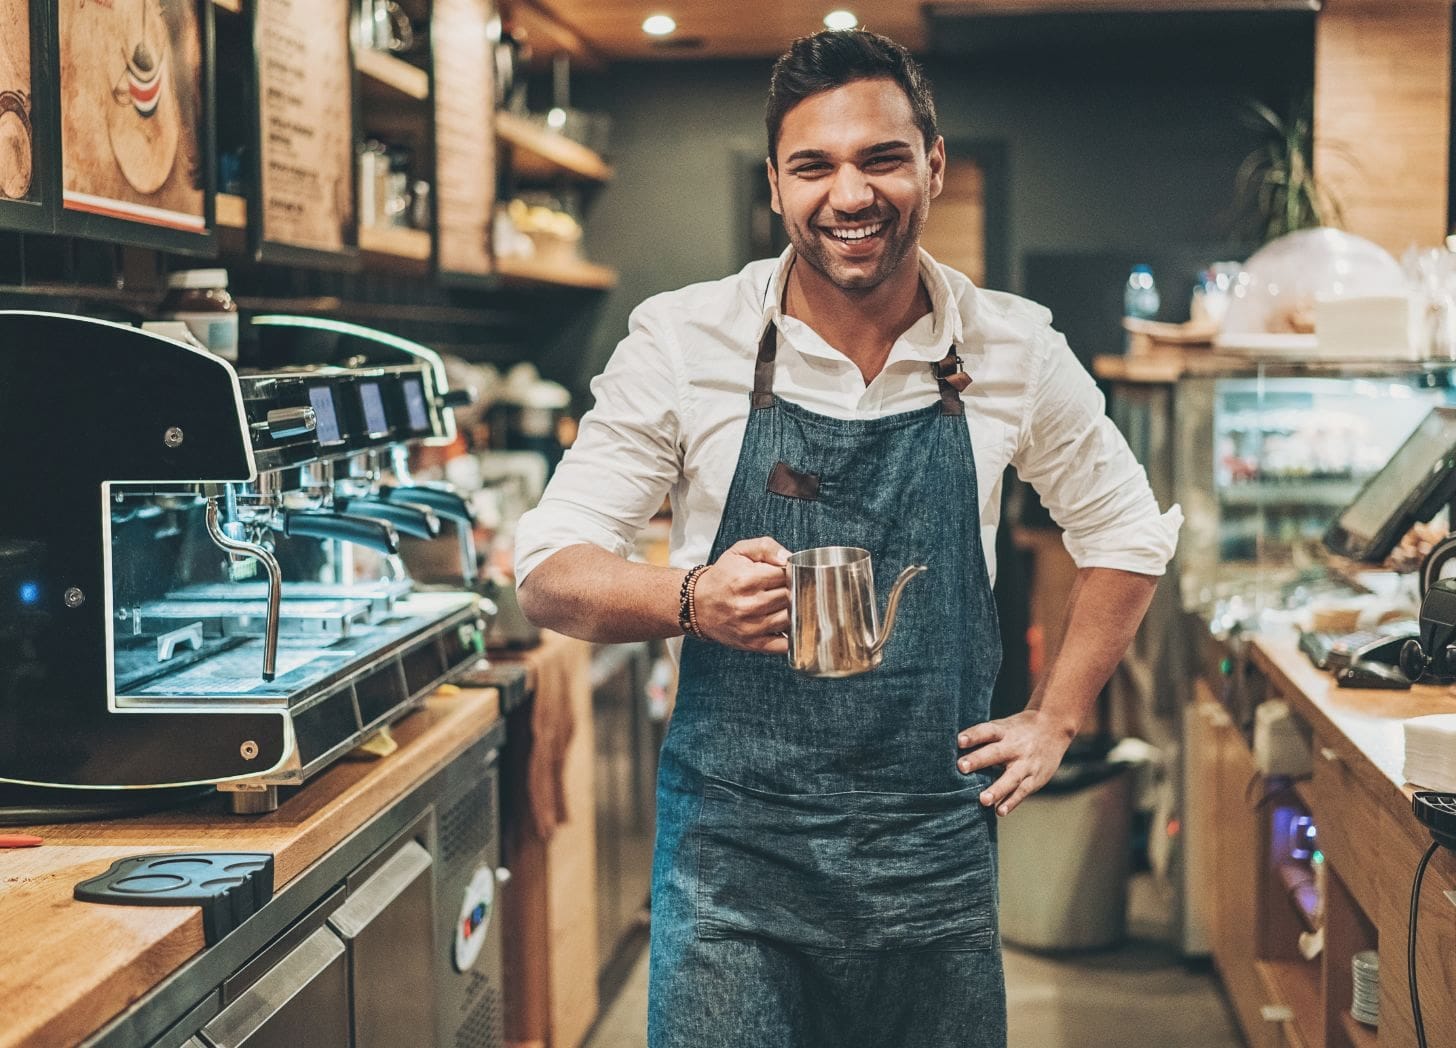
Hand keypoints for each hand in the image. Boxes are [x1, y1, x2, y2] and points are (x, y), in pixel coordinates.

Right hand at [693, 537, 790, 652]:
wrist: (697, 604)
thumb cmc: (723, 576)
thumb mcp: (739, 552)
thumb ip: (766, 547)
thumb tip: (788, 557)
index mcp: (747, 580)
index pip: (787, 575)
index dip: (792, 572)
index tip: (789, 573)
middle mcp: (750, 605)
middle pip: (791, 597)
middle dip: (794, 590)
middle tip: (788, 587)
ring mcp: (752, 627)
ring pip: (791, 618)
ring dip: (794, 610)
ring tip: (785, 603)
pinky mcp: (753, 644)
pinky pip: (784, 645)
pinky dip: (792, 636)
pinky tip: (787, 624)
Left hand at [955, 709, 1076, 816]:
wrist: (1054, 727)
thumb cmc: (1018, 730)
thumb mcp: (1003, 727)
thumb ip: (983, 739)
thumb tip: (951, 750)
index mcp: (1004, 731)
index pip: (987, 731)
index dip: (973, 735)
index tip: (959, 741)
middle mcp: (1015, 747)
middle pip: (996, 753)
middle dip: (979, 760)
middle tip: (961, 767)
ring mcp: (1027, 764)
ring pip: (1011, 777)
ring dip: (997, 789)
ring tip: (982, 800)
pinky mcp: (1035, 778)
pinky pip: (1022, 791)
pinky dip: (1011, 802)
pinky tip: (999, 811)